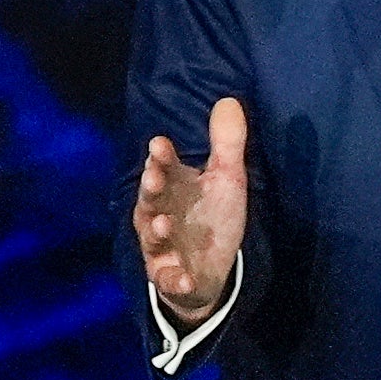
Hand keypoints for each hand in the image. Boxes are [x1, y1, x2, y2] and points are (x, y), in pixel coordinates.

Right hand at [133, 97, 248, 321]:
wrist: (210, 270)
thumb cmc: (211, 218)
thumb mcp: (226, 180)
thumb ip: (226, 144)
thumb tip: (230, 99)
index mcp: (173, 189)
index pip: (163, 169)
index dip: (161, 158)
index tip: (161, 144)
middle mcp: (160, 215)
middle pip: (150, 201)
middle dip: (151, 189)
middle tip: (154, 177)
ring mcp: (162, 248)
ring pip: (153, 239)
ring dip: (156, 232)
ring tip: (164, 224)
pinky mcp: (170, 277)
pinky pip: (169, 280)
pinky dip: (175, 280)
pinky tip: (185, 279)